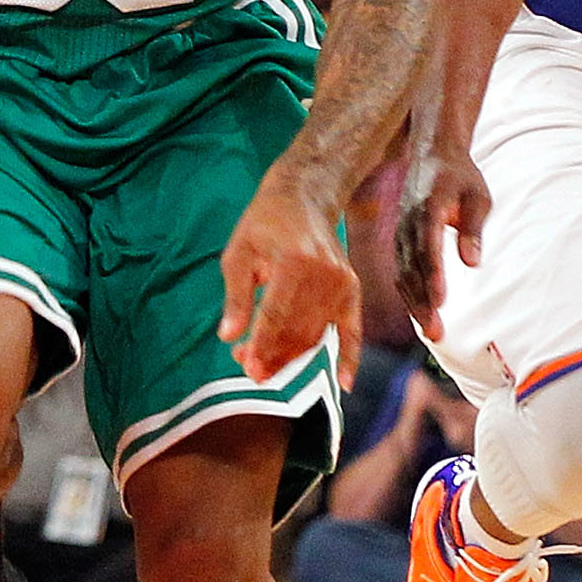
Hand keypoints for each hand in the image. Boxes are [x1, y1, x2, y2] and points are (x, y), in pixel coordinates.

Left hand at [219, 167, 360, 384]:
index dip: (261, 347)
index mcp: (294, 261)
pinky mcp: (352, 288)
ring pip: (317, 335)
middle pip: (298, 330)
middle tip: (251, 372)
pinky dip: (350, 357)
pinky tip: (346, 384)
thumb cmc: (264, 224)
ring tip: (267, 367)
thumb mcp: (238, 253)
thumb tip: (229, 337)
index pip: (276, 316)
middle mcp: (324, 274)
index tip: (248, 369)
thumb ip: (236, 297)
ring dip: (293, 357)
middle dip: (274, 357)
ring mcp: (342, 282)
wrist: (305, 197)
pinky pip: (352, 329)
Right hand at [392, 147, 490, 343]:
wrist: (433, 155)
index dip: (433, 275)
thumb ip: (473, 229)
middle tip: (436, 332)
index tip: (440, 300)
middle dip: (423, 301)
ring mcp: (401, 232)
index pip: (428, 246)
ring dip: (416, 304)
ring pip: (403, 274)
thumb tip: (472, 263)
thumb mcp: (477, 197)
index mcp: (427, 207)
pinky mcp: (401, 240)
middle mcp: (408, 222)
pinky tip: (423, 315)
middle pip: (412, 267)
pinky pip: (402, 271)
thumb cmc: (461, 177)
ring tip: (433, 332)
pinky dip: (410, 294)